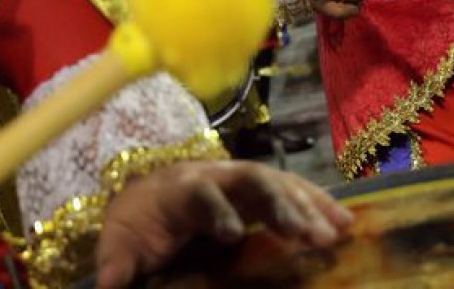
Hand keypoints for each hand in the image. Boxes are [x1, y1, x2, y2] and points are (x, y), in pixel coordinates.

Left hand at [95, 160, 350, 288]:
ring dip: (308, 206)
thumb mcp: (120, 243)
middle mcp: (218, 176)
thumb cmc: (138, 223)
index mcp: (181, 189)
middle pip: (253, 180)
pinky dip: (320, 204)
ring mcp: (243, 179)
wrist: (148, 196)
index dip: (217, 211)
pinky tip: (346, 222)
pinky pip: (294, 190)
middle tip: (306, 235)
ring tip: (335, 233)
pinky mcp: (261, 190)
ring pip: (280, 183)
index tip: (232, 234)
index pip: (201, 195)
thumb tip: (108, 288)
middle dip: (280, 205)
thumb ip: (117, 264)